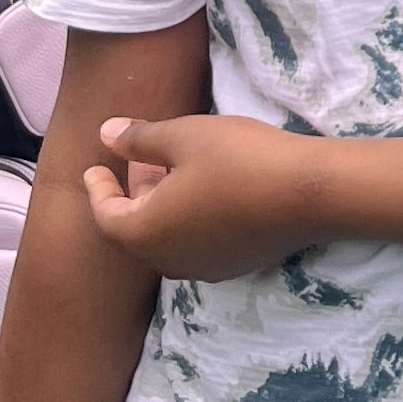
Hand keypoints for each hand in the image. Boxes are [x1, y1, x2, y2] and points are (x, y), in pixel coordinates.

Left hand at [83, 110, 332, 274]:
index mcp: (145, 233)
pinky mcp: (234, 265)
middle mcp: (169, 260)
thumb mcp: (184, 136)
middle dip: (134, 192)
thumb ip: (140, 139)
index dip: (98, 189)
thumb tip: (105, 134)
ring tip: (175, 169)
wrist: (308, 193)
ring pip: (168, 237)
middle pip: (137, 229)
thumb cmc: (238, 159)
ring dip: (162, 205)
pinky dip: (188, 218)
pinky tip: (208, 190)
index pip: (106, 215)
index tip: (94, 168)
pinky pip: (195, 243)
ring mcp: (204, 268)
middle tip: (141, 157)